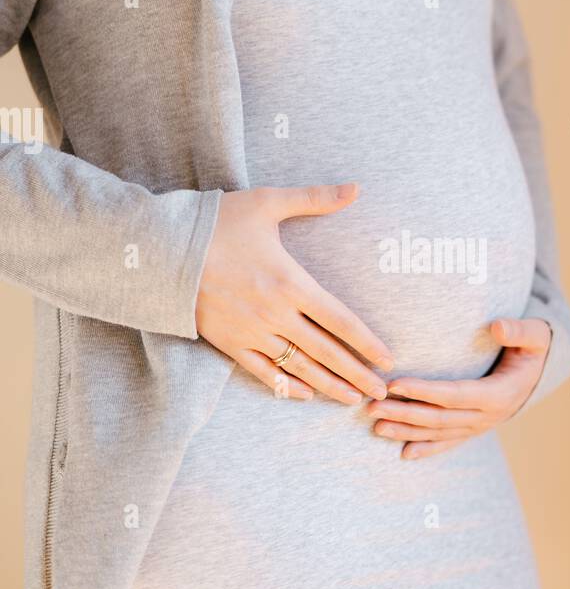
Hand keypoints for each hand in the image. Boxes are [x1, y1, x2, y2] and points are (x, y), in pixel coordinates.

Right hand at [195, 182, 392, 401]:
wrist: (161, 248)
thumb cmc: (218, 222)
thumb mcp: (268, 203)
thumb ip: (315, 198)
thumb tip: (355, 187)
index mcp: (291, 282)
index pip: (340, 320)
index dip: (367, 343)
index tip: (388, 360)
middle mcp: (276, 314)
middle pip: (326, 352)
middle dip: (357, 374)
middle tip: (381, 393)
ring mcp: (252, 332)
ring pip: (299, 368)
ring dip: (329, 386)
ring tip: (352, 400)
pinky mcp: (229, 343)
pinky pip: (263, 372)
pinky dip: (286, 386)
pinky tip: (305, 396)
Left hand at [367, 317, 551, 458]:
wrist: (542, 375)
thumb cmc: (534, 350)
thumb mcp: (536, 336)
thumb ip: (519, 331)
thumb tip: (497, 326)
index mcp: (498, 394)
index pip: (454, 395)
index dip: (423, 391)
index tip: (395, 384)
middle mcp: (487, 416)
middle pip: (440, 418)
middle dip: (404, 413)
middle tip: (372, 407)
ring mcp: (480, 426)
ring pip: (439, 433)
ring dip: (407, 431)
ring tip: (377, 427)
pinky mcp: (474, 430)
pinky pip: (448, 443)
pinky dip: (427, 449)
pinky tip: (404, 454)